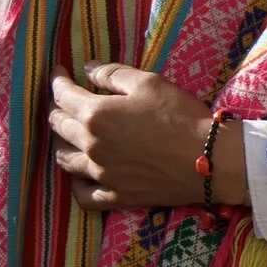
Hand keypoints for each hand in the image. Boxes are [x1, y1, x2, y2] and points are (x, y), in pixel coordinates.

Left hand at [47, 64, 247, 210]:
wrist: (210, 158)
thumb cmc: (181, 116)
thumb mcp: (149, 83)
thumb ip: (112, 74)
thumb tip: (87, 69)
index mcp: (96, 115)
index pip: (63, 96)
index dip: (58, 80)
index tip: (59, 72)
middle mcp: (91, 147)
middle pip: (59, 127)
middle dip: (56, 108)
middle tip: (63, 99)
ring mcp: (102, 175)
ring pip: (64, 160)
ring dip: (61, 142)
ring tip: (68, 133)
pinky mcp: (116, 196)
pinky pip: (83, 196)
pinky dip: (76, 184)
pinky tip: (81, 175)